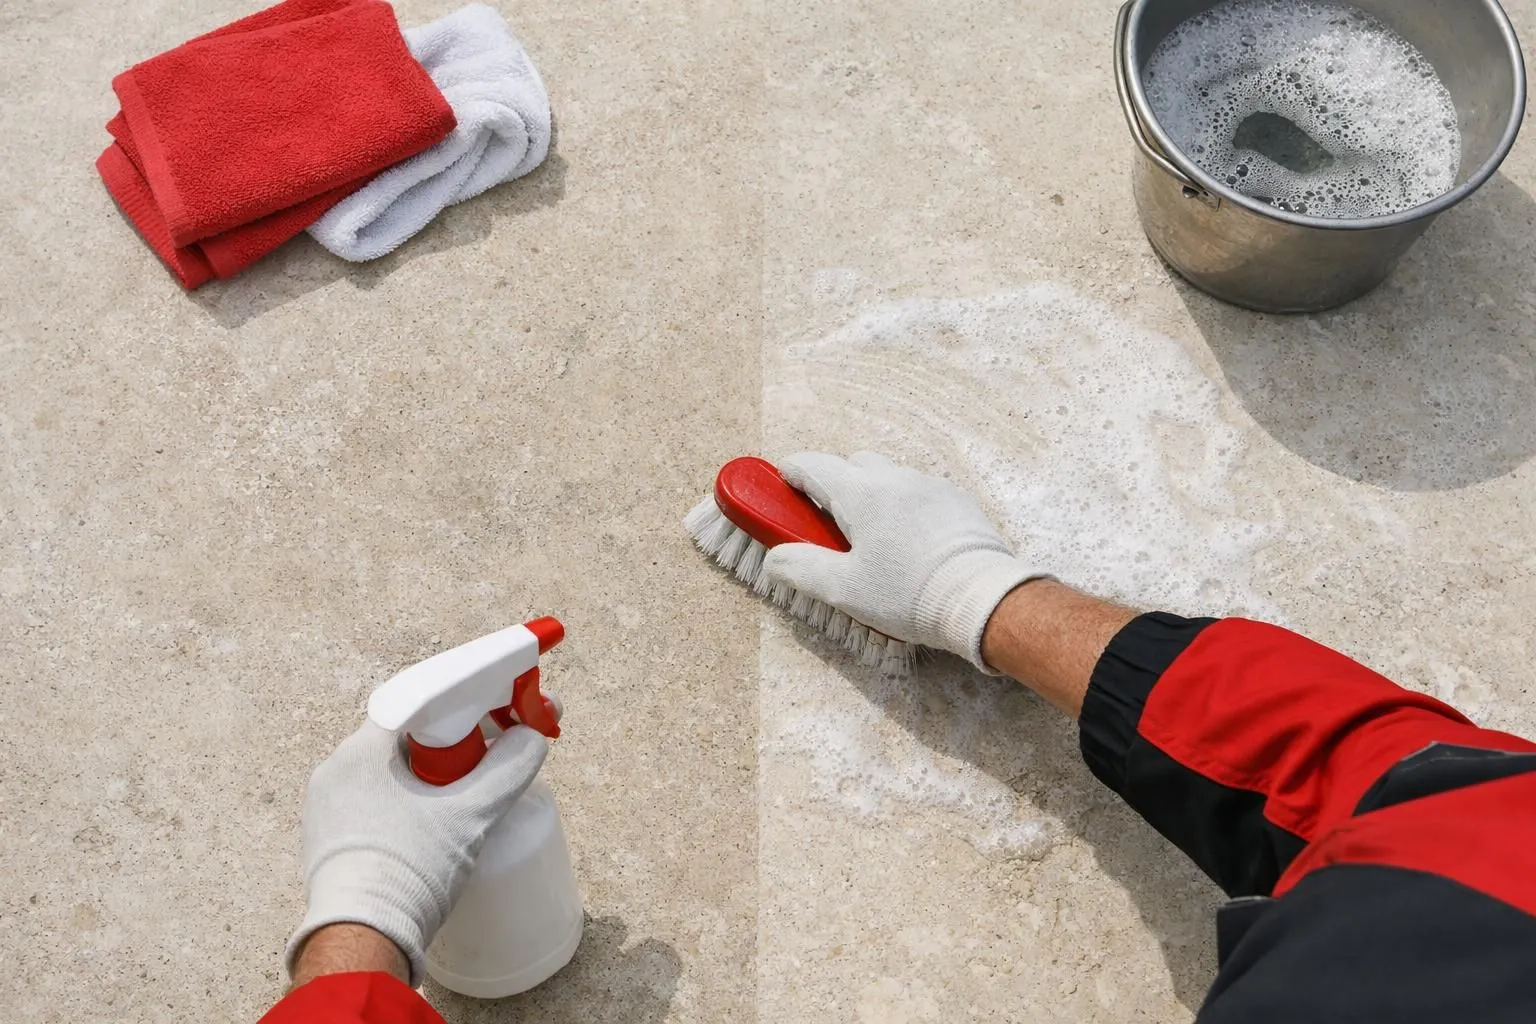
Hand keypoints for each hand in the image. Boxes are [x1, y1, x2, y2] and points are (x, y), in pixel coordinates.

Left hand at [286, 718, 549, 985]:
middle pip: (406, 741)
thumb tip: (532, 738)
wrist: (361, 941)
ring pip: (390, 776)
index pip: (419, 708)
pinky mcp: (328, 842)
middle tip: (489, 762)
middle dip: (452, 749)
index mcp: (361, 751)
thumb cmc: (410, 870)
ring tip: (465, 801)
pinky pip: (374, 806)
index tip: (497, 720)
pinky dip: (406, 808)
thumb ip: (508, 768)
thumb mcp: (472, 815)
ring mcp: (326, 809)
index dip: (464, 709)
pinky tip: (431, 830)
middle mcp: (335, 771)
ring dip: (429, 781)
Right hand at [762, 451, 1043, 669]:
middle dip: (833, 487)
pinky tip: (907, 545)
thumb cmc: (910, 594)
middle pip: (852, 465)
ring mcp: (931, 486)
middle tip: (826, 526)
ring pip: (888, 478)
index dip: (789, 475)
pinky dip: (903, 508)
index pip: (812, 465)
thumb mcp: (844, 590)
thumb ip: (801, 568)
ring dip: (871, 497)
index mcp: (862, 493)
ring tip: (871, 540)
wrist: (983, 600)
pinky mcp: (957, 502)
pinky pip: (918, 494)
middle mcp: (896, 478)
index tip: (780, 490)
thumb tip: (774, 558)